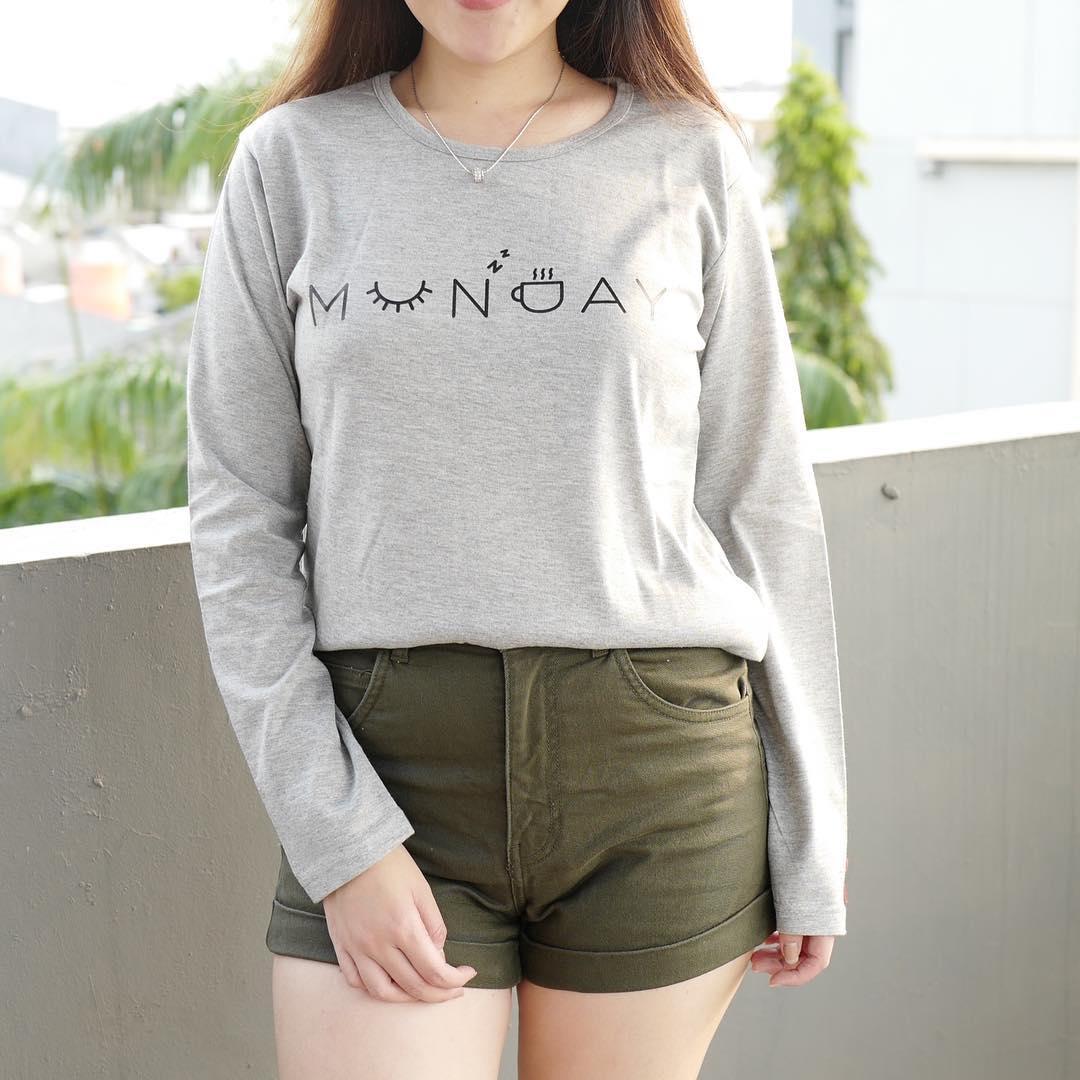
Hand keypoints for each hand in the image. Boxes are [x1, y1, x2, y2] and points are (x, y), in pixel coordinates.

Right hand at [323, 843, 477, 1002]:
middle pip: (413, 987)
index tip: (468, 974)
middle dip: (440, 993)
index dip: (456, 980)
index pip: (434, 972)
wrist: (350, 849)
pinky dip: (373, 989)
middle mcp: (379, 945)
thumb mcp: (421, 889)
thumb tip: (438, 954)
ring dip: (407, 998)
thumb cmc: (390, 865)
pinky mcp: (341, 945)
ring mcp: (357, 948)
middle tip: (454, 989)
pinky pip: (355, 980)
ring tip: (423, 991)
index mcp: (403, 928)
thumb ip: (434, 924)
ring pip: (383, 992)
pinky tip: (389, 983)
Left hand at [751, 856, 847, 986]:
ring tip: (755, 955)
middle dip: (781, 965)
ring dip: (778, 952)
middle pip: (806, 954)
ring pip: (798, 941)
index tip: (772, 980)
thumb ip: (792, 930)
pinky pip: (793, 925)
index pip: (817, 962)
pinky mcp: (801, 897)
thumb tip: (789, 959)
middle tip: (754, 964)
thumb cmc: (798, 856)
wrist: (801, 826)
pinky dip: (778, 935)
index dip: (796, 976)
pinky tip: (764, 937)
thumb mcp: (792, 896)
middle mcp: (823, 916)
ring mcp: (812, 907)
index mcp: (827, 919)